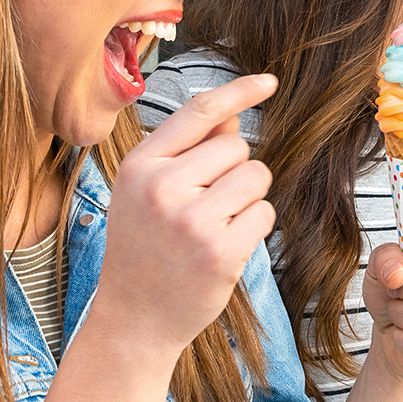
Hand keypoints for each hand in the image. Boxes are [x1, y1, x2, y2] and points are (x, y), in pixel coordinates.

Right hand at [92, 74, 278, 358]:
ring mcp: (191, 220)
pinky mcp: (219, 250)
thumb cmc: (144, 249)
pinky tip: (225, 246)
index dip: (239, 91)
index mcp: (140, 165)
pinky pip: (264, 213)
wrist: (133, 318)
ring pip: (256, 176)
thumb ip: (187, 151)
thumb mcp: (146, 193)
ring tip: (215, 226)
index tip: (269, 82)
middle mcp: (162, 187)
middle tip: (206, 207)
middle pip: (237, 147)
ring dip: (248, 199)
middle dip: (235, 172)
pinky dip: (254, 227)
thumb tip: (231, 117)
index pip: (199, 112)